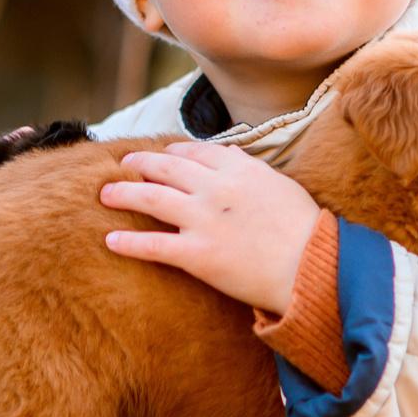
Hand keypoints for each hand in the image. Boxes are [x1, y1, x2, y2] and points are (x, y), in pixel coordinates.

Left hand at [98, 140, 317, 315]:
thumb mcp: (280, 184)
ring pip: (151, 199)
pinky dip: (129, 242)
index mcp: (238, 169)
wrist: (312, 266)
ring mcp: (204, 220)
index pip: (194, 151)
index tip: (161, 153)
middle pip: (165, 167)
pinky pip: (154, 245)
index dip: (172, 150)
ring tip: (105, 194)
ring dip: (123, 194)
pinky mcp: (197, 255)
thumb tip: (230, 154)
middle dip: (139, 164)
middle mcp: (215, 189)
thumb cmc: (304, 228)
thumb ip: (250, 167)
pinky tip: (110, 241)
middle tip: (123, 165)